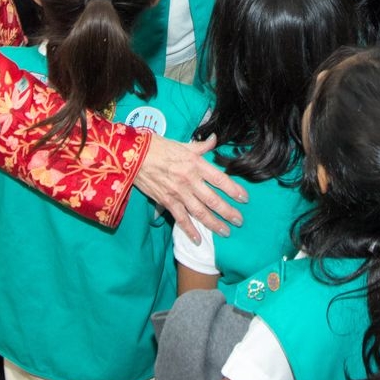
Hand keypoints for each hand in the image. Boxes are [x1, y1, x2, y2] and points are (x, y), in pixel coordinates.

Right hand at [132, 134, 246, 243]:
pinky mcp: (167, 201)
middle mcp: (190, 180)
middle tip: (239, 221)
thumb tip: (215, 140)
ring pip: (200, 212)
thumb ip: (201, 146)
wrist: (135, 156)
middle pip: (213, 200)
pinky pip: (181, 219)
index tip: (244, 199)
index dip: (234, 190)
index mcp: (196, 164)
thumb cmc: (160, 147)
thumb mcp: (183, 144)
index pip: (220, 179)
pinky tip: (198, 240)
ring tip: (225, 232)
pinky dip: (190, 230)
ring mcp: (178, 193)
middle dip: (228, 212)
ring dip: (214, 224)